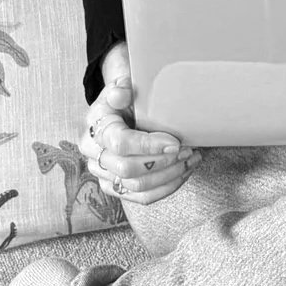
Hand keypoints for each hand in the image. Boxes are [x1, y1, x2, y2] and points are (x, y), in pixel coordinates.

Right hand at [79, 43, 194, 206]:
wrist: (120, 113)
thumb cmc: (126, 99)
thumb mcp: (122, 87)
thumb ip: (121, 88)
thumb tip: (121, 95)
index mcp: (95, 129)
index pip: (120, 143)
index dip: (149, 145)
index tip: (175, 142)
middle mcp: (94, 156)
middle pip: (128, 169)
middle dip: (162, 162)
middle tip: (187, 150)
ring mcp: (104, 176)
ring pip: (137, 187)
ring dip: (169, 176)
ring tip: (190, 160)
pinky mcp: (116, 189)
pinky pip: (143, 198)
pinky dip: (167, 187)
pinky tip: (184, 172)